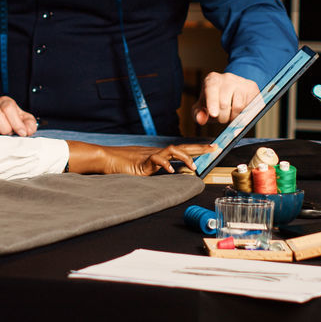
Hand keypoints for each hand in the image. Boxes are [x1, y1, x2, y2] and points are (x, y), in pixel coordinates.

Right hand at [0, 96, 37, 135]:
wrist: (1, 124)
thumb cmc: (14, 122)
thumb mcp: (25, 121)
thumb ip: (30, 125)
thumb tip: (27, 131)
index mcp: (6, 102)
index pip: (8, 107)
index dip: (16, 122)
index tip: (22, 133)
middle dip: (4, 128)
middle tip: (9, 134)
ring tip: (0, 135)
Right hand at [65, 141, 216, 175]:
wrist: (106, 158)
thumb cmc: (122, 164)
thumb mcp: (144, 170)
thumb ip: (156, 171)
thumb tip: (170, 174)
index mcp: (159, 154)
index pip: (181, 149)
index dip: (196, 149)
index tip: (209, 148)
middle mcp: (157, 152)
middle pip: (182, 147)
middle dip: (199, 148)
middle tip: (214, 148)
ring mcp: (150, 155)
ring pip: (172, 150)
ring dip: (185, 158)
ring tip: (194, 167)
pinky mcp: (143, 160)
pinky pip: (157, 159)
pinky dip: (165, 164)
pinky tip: (171, 171)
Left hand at [193, 72, 259, 125]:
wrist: (232, 90)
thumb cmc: (214, 100)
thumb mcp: (203, 106)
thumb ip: (198, 114)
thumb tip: (200, 119)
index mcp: (212, 80)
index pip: (211, 90)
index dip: (212, 103)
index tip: (213, 114)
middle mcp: (227, 78)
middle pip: (225, 103)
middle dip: (222, 117)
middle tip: (222, 118)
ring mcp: (241, 82)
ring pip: (239, 107)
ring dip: (234, 117)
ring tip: (231, 114)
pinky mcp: (253, 88)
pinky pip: (250, 107)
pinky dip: (245, 114)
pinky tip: (240, 112)